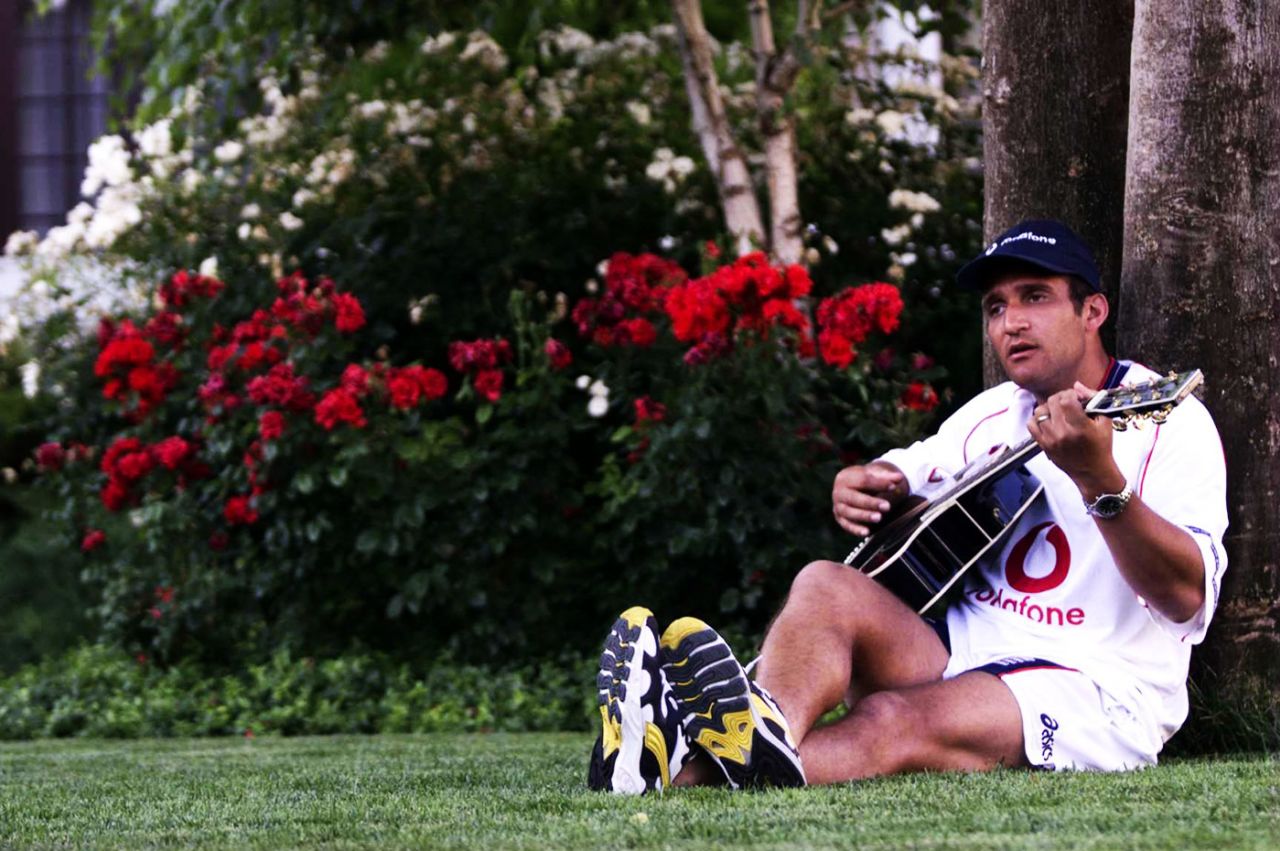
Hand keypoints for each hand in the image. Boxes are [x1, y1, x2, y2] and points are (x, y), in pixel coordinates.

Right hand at [832, 462, 905, 536]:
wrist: (852, 489)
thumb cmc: (865, 481)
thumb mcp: (874, 476)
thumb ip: (887, 477)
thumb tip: (899, 477)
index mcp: (846, 477)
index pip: (863, 480)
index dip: (879, 484)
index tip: (893, 487)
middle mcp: (839, 492)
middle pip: (854, 497)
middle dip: (871, 502)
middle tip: (887, 507)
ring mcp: (838, 506)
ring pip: (849, 512)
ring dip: (864, 516)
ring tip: (879, 518)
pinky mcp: (840, 519)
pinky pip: (846, 525)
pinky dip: (856, 529)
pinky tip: (867, 532)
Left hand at [1027, 382, 1125, 499]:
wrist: (1093, 473)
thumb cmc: (1101, 446)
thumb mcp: (1104, 421)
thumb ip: (1093, 400)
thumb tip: (1077, 385)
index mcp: (1080, 427)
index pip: (1066, 399)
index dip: (1071, 393)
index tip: (1076, 397)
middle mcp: (1063, 433)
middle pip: (1053, 402)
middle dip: (1061, 398)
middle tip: (1068, 402)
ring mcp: (1050, 440)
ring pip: (1040, 411)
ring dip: (1049, 407)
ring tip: (1058, 411)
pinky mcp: (1043, 445)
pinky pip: (1031, 424)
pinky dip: (1037, 418)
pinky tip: (1048, 420)